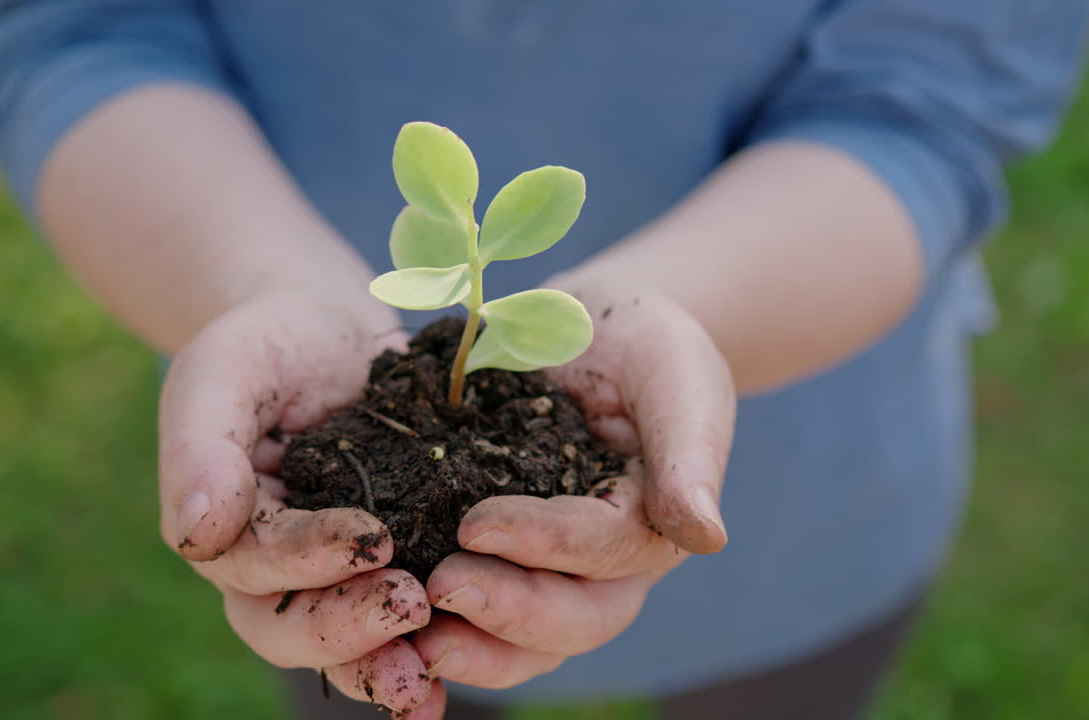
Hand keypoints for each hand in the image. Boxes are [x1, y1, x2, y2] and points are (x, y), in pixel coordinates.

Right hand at [159, 288, 437, 711]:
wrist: (329, 330)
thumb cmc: (268, 345)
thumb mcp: (225, 371)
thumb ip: (200, 446)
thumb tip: (197, 534)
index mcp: (229, 530)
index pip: (257, 565)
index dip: (309, 560)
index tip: (371, 536)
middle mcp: (276, 572)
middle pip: (292, 628)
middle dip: (349, 629)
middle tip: (412, 606)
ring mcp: (336, 577)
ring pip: (346, 645)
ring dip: (387, 662)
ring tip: (433, 675)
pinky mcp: (398, 563)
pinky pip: (406, 619)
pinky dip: (436, 645)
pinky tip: (479, 650)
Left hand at [402, 285, 735, 717]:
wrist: (594, 333)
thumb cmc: (648, 346)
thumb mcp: (677, 377)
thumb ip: (690, 451)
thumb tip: (706, 536)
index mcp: (652, 525)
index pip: (604, 552)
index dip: (545, 546)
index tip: (476, 524)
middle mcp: (606, 567)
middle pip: (572, 621)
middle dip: (507, 613)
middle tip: (438, 588)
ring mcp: (552, 572)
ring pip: (526, 641)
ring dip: (472, 646)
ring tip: (410, 634)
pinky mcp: (500, 560)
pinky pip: (477, 609)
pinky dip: (438, 626)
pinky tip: (382, 616)